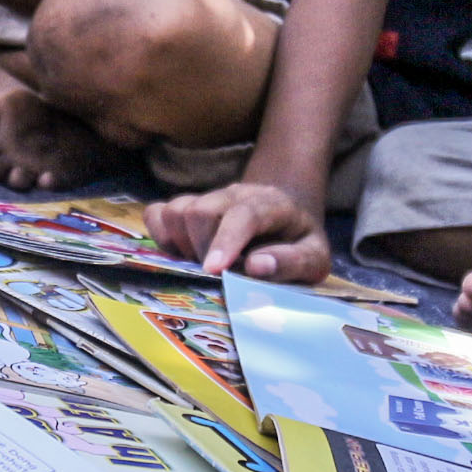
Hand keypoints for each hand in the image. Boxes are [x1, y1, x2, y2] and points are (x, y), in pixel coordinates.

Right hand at [148, 179, 330, 283]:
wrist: (286, 214)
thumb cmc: (299, 242)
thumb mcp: (314, 258)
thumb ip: (292, 262)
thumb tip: (256, 266)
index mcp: (272, 204)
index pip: (244, 214)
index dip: (226, 240)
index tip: (213, 270)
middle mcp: (235, 195)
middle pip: (201, 210)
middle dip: (201, 249)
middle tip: (215, 275)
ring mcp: (209, 198)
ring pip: (174, 211)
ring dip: (180, 245)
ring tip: (201, 264)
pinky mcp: (188, 205)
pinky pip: (157, 213)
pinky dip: (160, 237)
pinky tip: (181, 254)